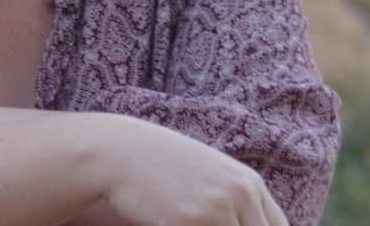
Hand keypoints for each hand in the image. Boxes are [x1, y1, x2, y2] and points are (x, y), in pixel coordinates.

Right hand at [98, 115, 287, 225]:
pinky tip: (168, 222)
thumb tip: (254, 222)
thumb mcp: (207, 175)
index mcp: (249, 184)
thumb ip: (235, 200)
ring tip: (183, 222)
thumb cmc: (158, 164)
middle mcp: (240, 195)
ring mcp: (216, 209)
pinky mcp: (189, 222)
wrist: (116, 151)